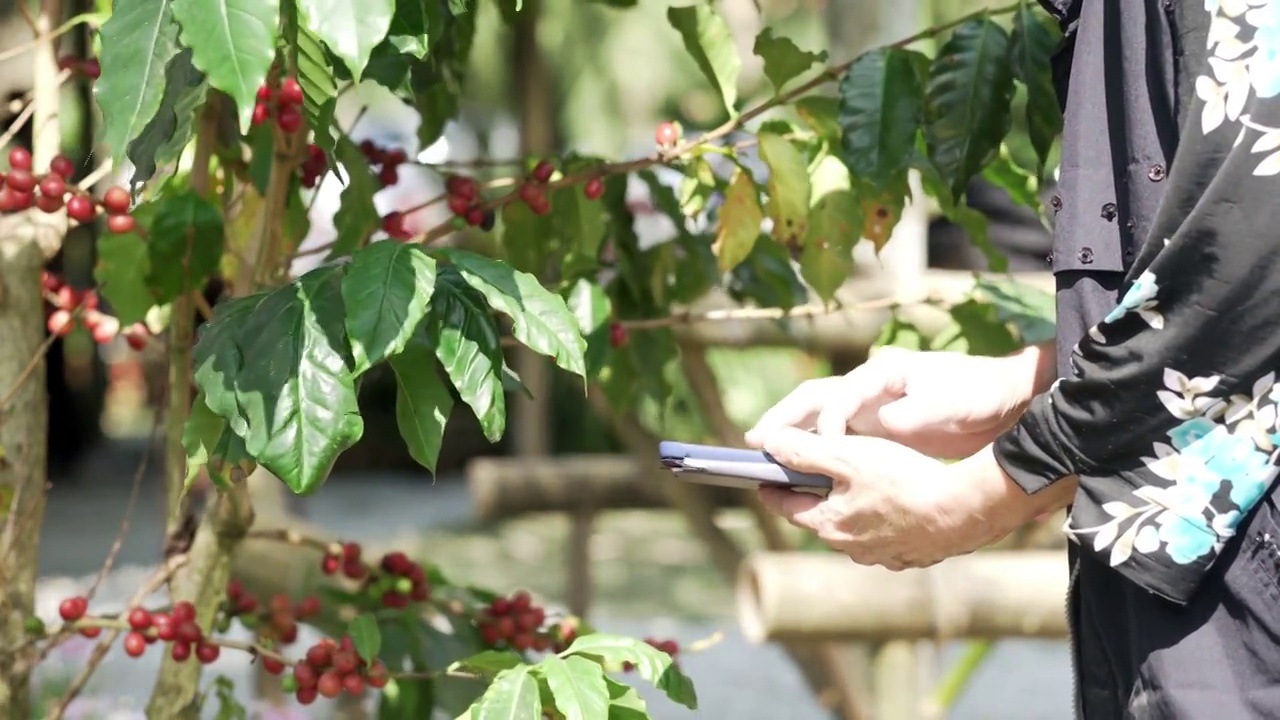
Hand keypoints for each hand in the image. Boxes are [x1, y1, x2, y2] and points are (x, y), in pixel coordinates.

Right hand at [745, 344, 1052, 458]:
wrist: (1006, 399)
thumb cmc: (978, 395)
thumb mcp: (951, 404)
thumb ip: (918, 412)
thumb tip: (887, 423)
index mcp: (882, 375)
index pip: (836, 396)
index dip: (819, 423)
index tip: (807, 448)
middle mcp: (869, 387)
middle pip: (813, 400)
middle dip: (783, 420)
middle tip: (755, 442)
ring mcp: (872, 405)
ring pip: (820, 419)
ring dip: (793, 436)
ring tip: (767, 457)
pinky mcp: (879, 426)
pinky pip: (836, 437)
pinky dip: (816, 450)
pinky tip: (806, 473)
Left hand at [755, 429, 1065, 569]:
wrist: (964, 511)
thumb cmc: (903, 480)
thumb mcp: (848, 456)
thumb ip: (805, 452)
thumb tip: (769, 446)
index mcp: (828, 524)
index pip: (786, 506)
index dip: (773, 488)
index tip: (763, 478)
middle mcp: (850, 547)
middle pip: (820, 518)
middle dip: (812, 496)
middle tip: (808, 476)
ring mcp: (882, 555)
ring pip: (854, 528)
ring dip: (849, 509)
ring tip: (855, 485)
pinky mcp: (911, 555)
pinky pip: (887, 536)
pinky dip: (882, 520)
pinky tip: (895, 504)